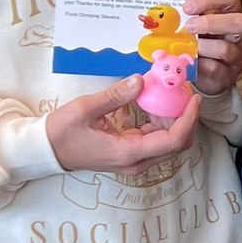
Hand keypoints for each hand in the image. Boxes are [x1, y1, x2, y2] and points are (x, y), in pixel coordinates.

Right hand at [47, 77, 200, 171]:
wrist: (48, 151)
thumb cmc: (62, 132)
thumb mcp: (85, 109)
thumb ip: (115, 95)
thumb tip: (140, 81)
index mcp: (128, 153)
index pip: (172, 141)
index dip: (188, 120)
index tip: (193, 98)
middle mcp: (136, 162)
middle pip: (177, 145)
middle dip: (185, 118)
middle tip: (182, 92)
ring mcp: (134, 162)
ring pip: (169, 144)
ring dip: (174, 120)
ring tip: (166, 95)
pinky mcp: (131, 156)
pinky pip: (156, 142)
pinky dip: (161, 124)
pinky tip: (153, 106)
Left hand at [184, 0, 241, 95]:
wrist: (208, 74)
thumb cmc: (203, 41)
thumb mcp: (200, 24)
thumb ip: (190, 16)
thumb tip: (166, 14)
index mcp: (233, 13)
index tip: (187, 8)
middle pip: (239, 22)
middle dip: (210, 23)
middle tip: (188, 27)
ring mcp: (239, 55)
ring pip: (224, 49)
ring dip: (200, 47)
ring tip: (187, 48)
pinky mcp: (229, 75)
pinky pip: (214, 69)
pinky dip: (197, 65)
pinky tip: (187, 62)